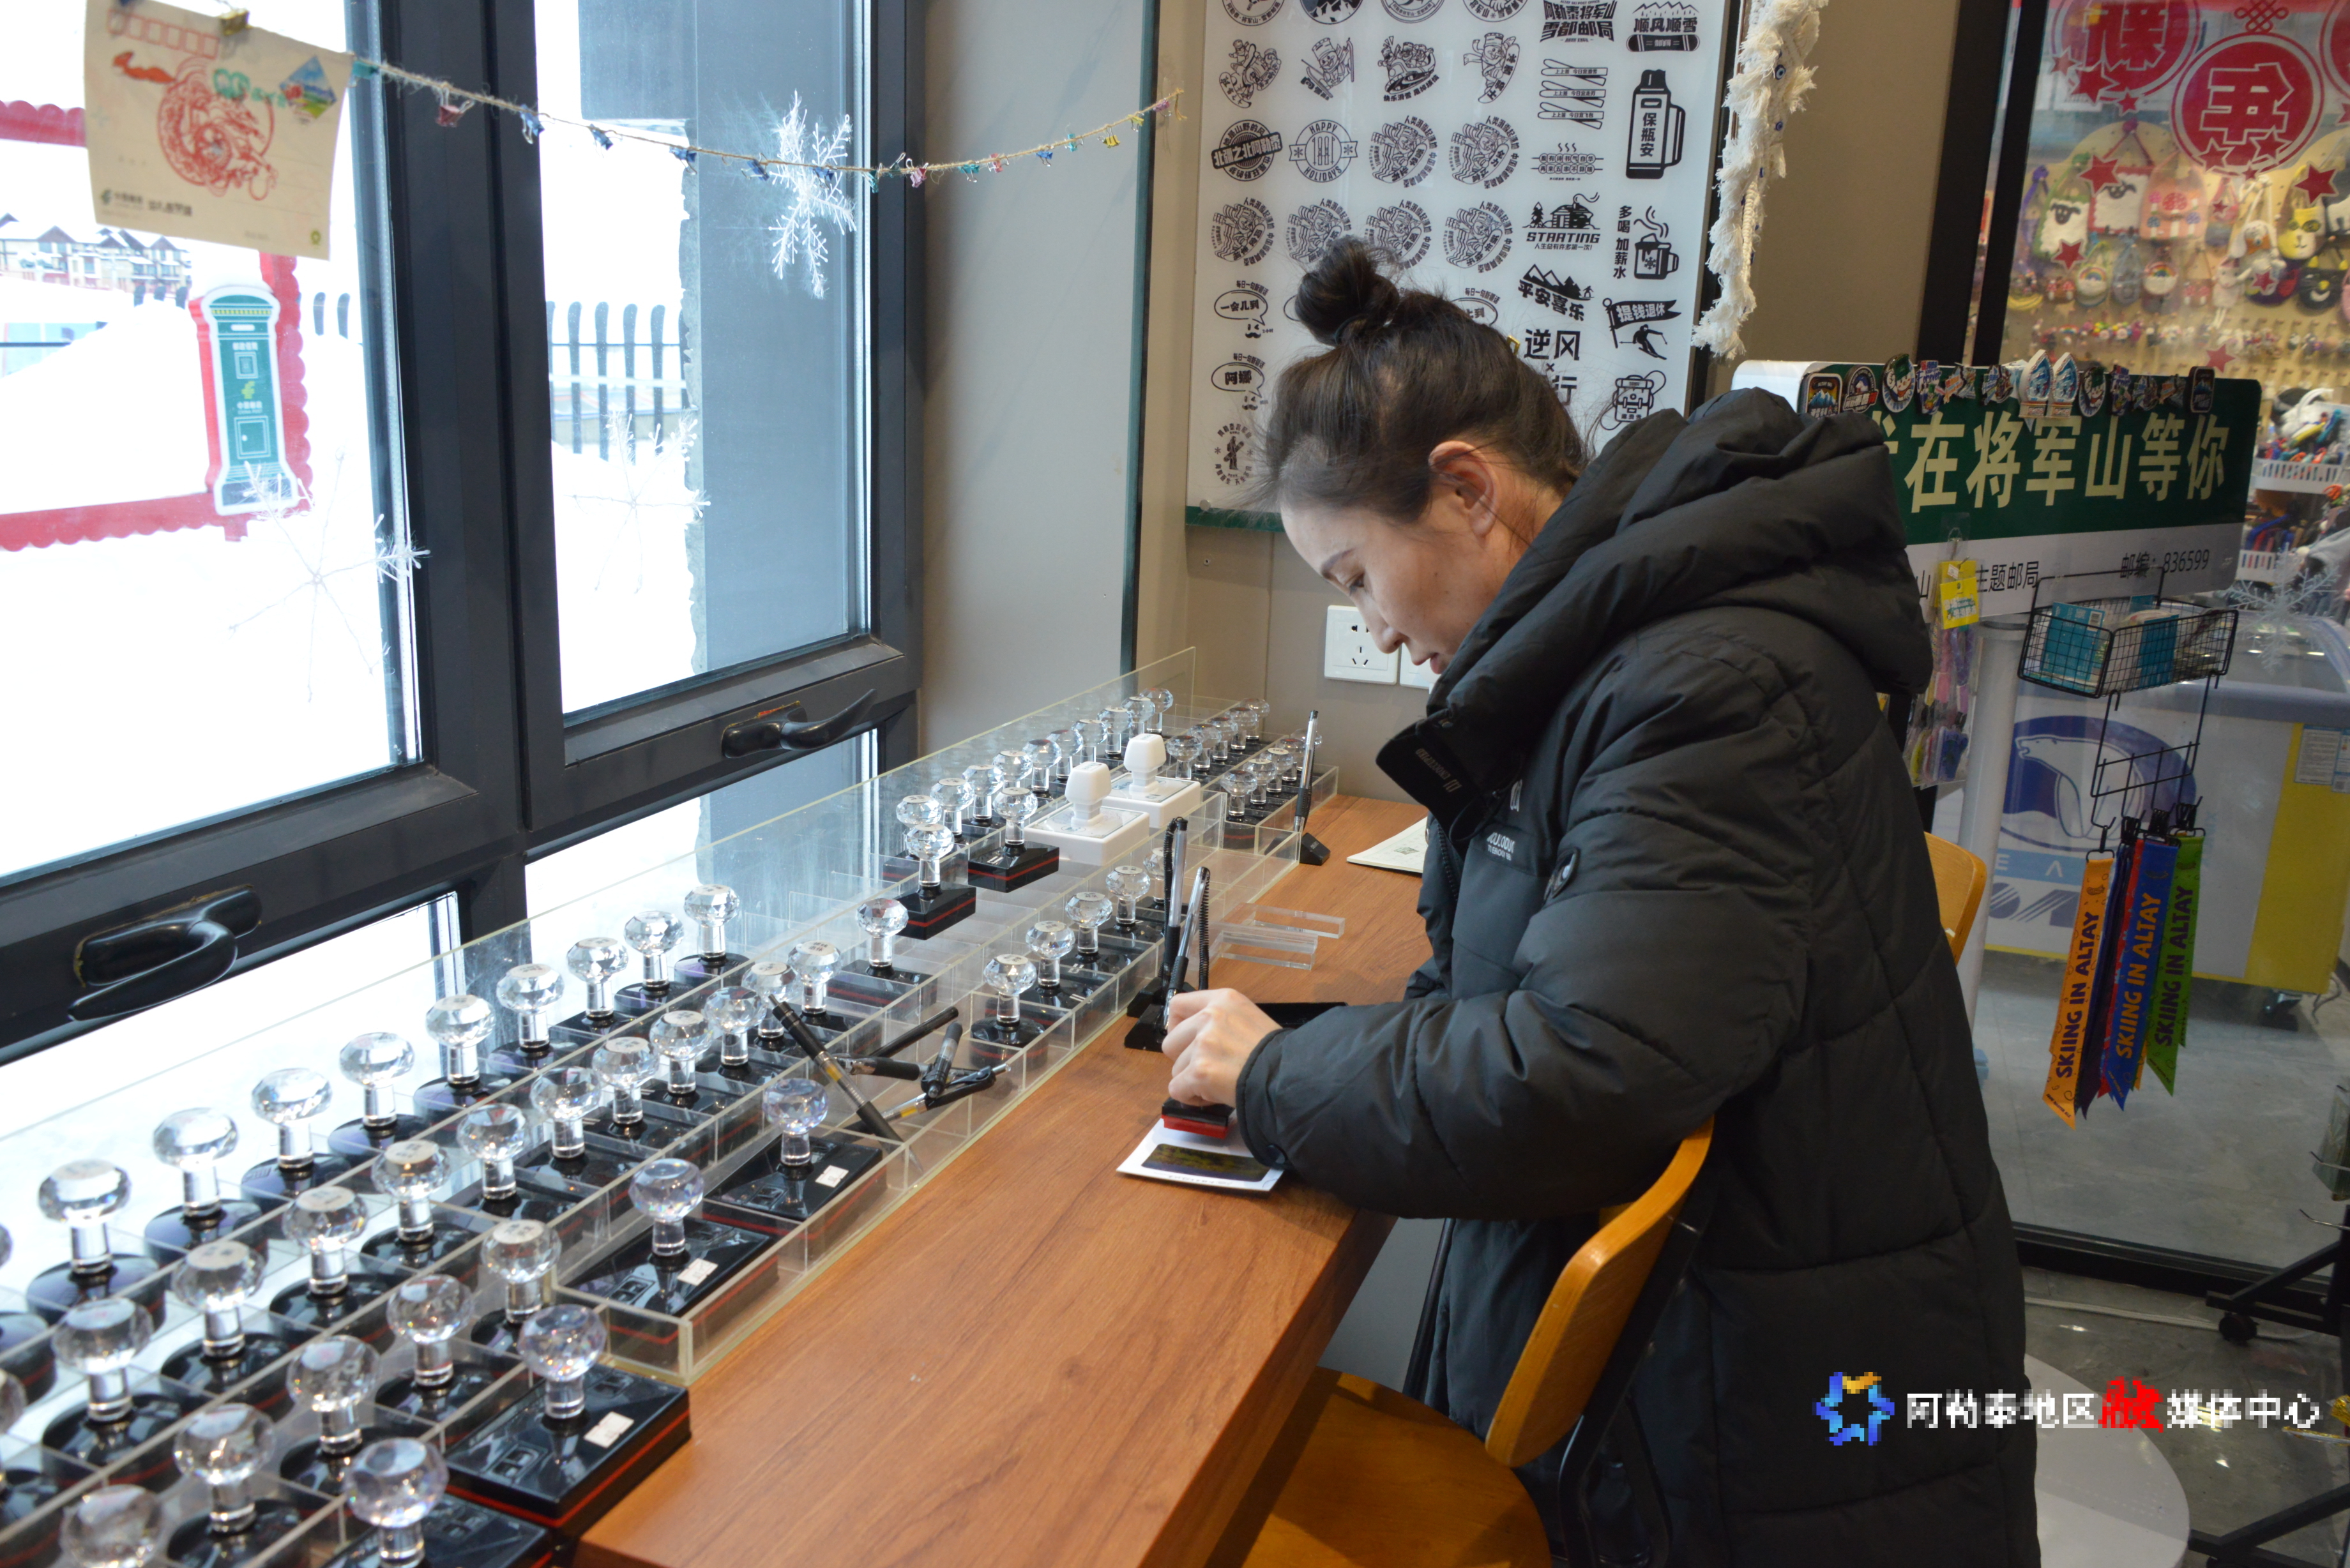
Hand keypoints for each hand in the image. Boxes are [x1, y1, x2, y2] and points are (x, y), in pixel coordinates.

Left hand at [1163, 988, 1280, 1107]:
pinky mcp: (1199, 1071)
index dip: (1176, 1027)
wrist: (1288, 1075)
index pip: (1177, 1005)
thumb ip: (1219, 1021)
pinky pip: (1177, 1089)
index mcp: (1223, 1000)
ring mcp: (1203, 1044)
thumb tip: (1193, 1038)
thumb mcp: (1248, 1019)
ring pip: (1175, 1069)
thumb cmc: (1273, 1053)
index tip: (1186, 1041)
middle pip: (1170, 1042)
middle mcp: (1209, 1016)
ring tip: (1219, 1082)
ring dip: (1192, 1080)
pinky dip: (1192, 1097)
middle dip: (1183, 1059)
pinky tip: (1213, 1095)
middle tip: (1208, 1067)